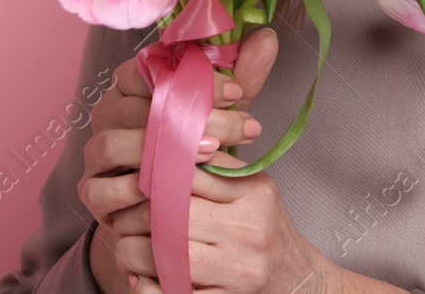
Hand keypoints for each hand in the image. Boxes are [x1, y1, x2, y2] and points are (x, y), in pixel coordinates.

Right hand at [81, 27, 278, 292]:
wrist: (172, 200)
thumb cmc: (197, 145)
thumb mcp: (224, 110)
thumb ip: (242, 75)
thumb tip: (267, 37)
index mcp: (132, 83)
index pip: (151, 68)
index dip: (196, 78)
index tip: (238, 93)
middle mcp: (107, 111)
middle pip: (139, 107)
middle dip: (195, 117)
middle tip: (242, 128)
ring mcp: (95, 151)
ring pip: (115, 143)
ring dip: (163, 151)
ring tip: (213, 155)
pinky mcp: (92, 191)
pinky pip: (102, 189)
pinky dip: (134, 190)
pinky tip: (171, 191)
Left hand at [128, 149, 338, 293]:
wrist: (303, 282)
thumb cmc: (271, 231)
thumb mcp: (256, 190)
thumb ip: (219, 168)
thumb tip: (169, 144)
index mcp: (254, 192)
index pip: (192, 175)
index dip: (154, 178)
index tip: (134, 182)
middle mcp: (249, 228)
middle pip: (175, 215)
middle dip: (137, 218)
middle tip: (121, 218)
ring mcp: (239, 268)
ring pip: (168, 256)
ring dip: (135, 254)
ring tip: (125, 248)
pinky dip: (149, 289)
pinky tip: (139, 280)